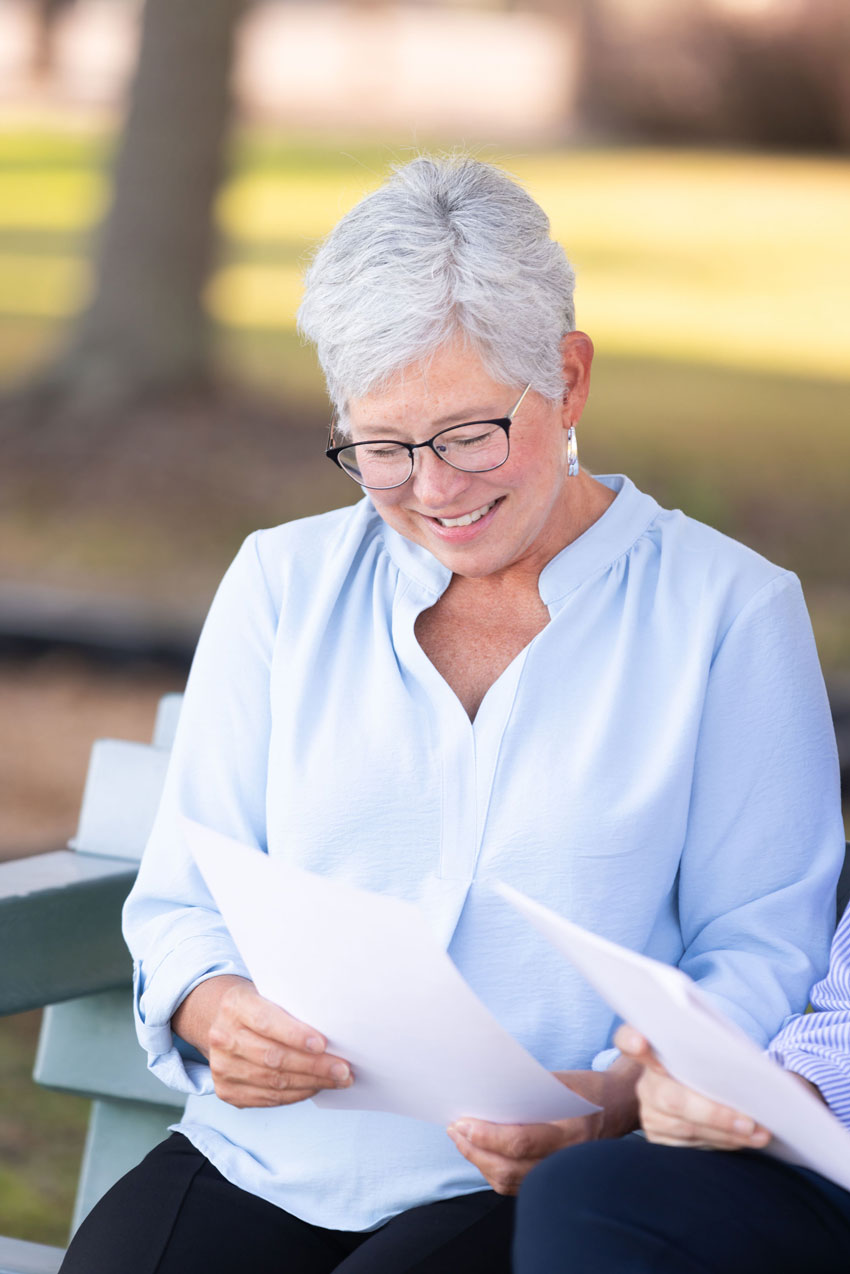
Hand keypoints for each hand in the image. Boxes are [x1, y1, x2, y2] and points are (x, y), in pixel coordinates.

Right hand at [172, 975, 353, 1108]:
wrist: (222, 1021)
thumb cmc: (259, 1006)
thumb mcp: (269, 994)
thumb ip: (292, 1009)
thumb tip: (333, 1031)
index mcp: (235, 1006)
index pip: (266, 1022)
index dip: (295, 1035)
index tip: (323, 1044)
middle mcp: (223, 1037)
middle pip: (273, 1057)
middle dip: (314, 1066)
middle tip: (343, 1069)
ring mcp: (222, 1067)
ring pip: (273, 1082)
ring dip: (311, 1083)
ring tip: (337, 1081)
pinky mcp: (226, 1091)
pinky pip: (267, 1099)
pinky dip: (296, 1095)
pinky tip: (315, 1087)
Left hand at [446, 1057, 640, 1195]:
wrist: (619, 1109)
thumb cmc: (587, 1090)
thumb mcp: (563, 1081)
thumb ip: (529, 1089)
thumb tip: (487, 1090)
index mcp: (571, 1131)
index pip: (521, 1142)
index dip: (487, 1136)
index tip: (462, 1122)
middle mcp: (566, 1160)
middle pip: (509, 1168)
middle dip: (475, 1150)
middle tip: (455, 1129)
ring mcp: (560, 1174)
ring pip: (509, 1181)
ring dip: (479, 1162)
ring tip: (460, 1139)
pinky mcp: (552, 1179)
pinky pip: (516, 1185)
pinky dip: (493, 1170)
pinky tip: (480, 1152)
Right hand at [614, 1023, 771, 1150]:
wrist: (705, 1097)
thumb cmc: (715, 1070)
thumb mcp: (717, 1055)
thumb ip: (728, 1056)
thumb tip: (773, 1077)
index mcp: (655, 1049)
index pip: (628, 1039)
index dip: (631, 1041)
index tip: (640, 1043)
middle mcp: (647, 1082)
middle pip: (671, 1097)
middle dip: (714, 1113)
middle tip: (749, 1121)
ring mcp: (650, 1113)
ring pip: (685, 1127)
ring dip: (727, 1133)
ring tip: (759, 1134)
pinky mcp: (658, 1140)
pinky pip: (690, 1147)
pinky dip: (722, 1144)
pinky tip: (743, 1141)